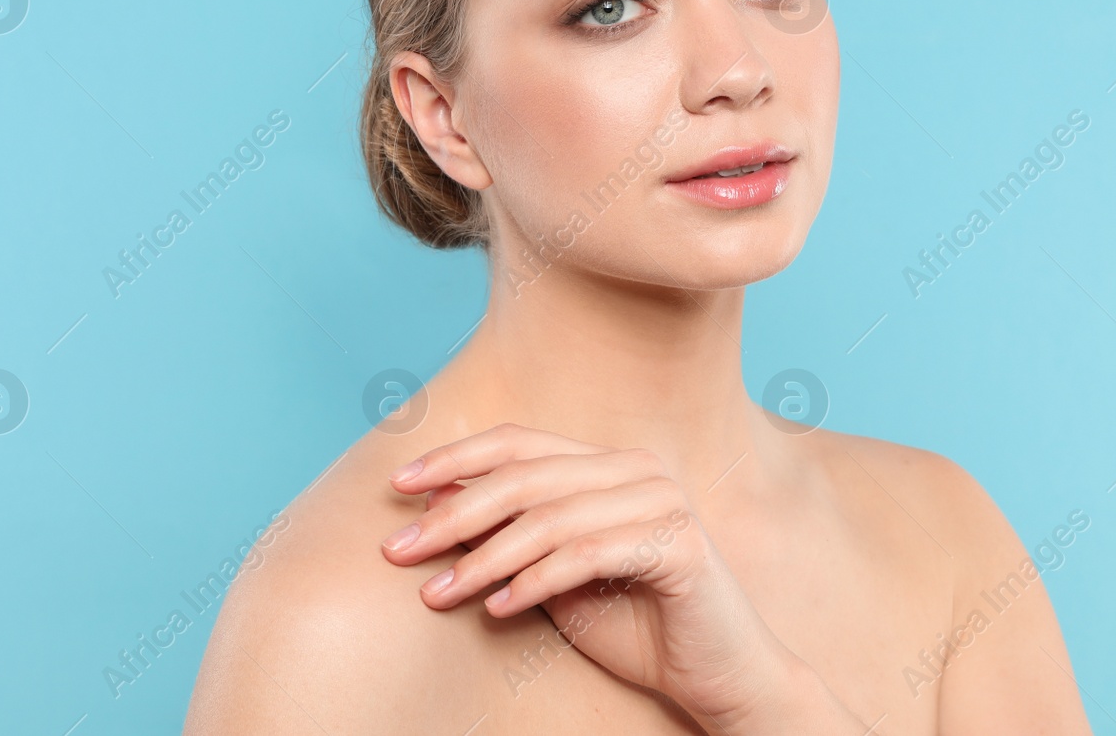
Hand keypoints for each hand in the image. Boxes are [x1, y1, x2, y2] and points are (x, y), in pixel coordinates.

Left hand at [378, 423, 803, 732]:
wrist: (717, 674)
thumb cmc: (636, 625)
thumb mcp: (554, 579)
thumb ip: (508, 540)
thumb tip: (434, 501)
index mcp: (608, 464)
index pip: (520, 441)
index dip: (455, 457)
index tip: (397, 485)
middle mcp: (636, 470)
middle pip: (525, 477)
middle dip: (453, 514)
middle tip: (398, 551)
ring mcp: (662, 501)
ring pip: (548, 517)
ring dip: (483, 558)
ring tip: (438, 593)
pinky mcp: (677, 544)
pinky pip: (586, 555)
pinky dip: (533, 582)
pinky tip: (496, 608)